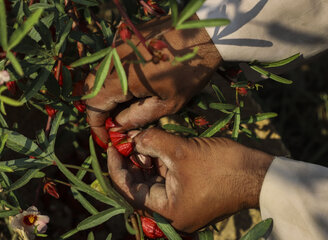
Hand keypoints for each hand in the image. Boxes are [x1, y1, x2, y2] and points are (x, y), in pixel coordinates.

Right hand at [84, 15, 220, 142]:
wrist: (203, 35)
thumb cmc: (190, 72)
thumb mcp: (168, 103)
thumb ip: (138, 116)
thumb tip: (118, 127)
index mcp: (122, 78)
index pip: (94, 106)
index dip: (96, 125)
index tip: (106, 137)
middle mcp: (113, 61)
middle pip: (91, 90)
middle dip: (98, 111)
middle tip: (114, 124)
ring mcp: (117, 47)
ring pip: (98, 76)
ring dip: (105, 96)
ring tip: (123, 109)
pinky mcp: (124, 40)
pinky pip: (109, 65)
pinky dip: (112, 81)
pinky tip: (129, 89)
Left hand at [107, 128, 272, 232]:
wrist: (260, 173)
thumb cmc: (222, 166)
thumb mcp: (181, 151)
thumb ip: (152, 142)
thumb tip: (131, 137)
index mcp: (168, 212)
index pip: (130, 190)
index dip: (117, 166)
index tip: (111, 145)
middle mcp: (172, 212)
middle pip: (141, 185)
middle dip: (132, 160)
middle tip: (124, 138)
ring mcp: (182, 202)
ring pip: (153, 179)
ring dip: (146, 158)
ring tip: (140, 137)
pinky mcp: (191, 192)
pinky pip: (168, 176)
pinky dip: (160, 160)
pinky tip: (155, 143)